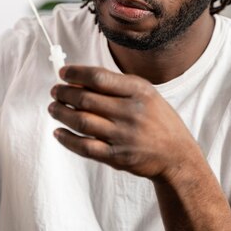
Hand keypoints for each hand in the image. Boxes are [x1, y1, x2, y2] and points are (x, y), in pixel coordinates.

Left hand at [49, 65, 199, 181]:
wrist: (177, 155)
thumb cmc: (157, 119)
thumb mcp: (146, 94)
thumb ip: (117, 85)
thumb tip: (80, 78)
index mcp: (139, 91)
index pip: (99, 77)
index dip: (76, 73)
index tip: (63, 73)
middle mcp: (131, 112)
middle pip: (86, 98)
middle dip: (64, 93)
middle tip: (55, 91)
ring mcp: (123, 136)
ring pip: (82, 121)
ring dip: (62, 113)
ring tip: (54, 108)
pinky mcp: (117, 157)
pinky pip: (85, 147)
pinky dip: (67, 139)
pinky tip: (59, 132)